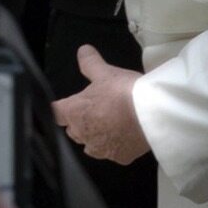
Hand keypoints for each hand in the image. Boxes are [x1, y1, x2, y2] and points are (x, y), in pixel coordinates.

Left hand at [52, 47, 149, 164]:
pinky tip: (126, 137)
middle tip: (95, 111)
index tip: (65, 106)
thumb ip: (90, 62)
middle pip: (73, 130)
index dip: (60, 108)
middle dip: (80, 122)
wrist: (152, 114)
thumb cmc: (123, 91)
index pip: (56, 113)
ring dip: (95, 137)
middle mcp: (83, 134)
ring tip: (109, 125)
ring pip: (91, 145)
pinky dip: (117, 147)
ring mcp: (101, 148)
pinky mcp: (120, 157)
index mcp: (74, 112)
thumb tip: (82, 50)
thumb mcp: (105, 72)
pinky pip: (113, 153)